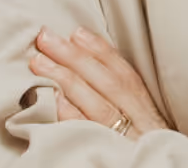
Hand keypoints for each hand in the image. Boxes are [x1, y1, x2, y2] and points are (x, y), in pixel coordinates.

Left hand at [29, 26, 170, 139]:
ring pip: (93, 106)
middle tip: (46, 38)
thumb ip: (125, 96)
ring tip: (39, 62)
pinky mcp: (106, 156)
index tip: (77, 32)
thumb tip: (91, 62)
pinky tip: (51, 100)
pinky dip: (69, 116)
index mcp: (146, 110)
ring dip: (64, 80)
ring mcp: (121, 141)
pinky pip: (85, 134)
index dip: (100, 51)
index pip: (123, 73)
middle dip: (74, 58)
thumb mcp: (144, 120)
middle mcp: (138, 123)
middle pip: (105, 85)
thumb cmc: (148, 149)